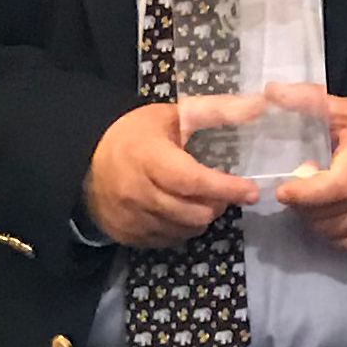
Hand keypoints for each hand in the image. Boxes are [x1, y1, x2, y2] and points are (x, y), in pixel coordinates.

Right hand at [84, 97, 263, 248]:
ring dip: (202, 217)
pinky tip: (180, 211)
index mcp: (149, 158)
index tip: (252, 191)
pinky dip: (182, 228)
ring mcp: (131, 218)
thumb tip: (259, 106)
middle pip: (193, 212)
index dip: (226, 188)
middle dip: (218, 204)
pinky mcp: (127, 235)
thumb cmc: (136, 134)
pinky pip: (168, 240)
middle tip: (222, 191)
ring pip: (185, 230)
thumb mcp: (173, 115)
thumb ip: (217, 111)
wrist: (86, 158)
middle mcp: (138, 192)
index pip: (193, 180)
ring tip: (201, 199)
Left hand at [277, 94, 346, 250]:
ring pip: (332, 232)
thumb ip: (309, 102)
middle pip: (325, 214)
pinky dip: (333, 233)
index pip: (333, 187)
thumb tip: (271, 91)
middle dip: (302, 204)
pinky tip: (331, 215)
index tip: (283, 189)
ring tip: (314, 200)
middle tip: (299, 186)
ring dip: (315, 219)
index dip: (304, 192)